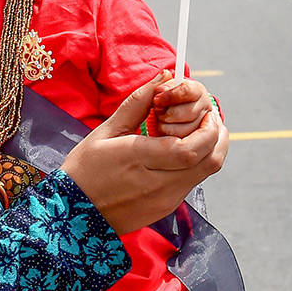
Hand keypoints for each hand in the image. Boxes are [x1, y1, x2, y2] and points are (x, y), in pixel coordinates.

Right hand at [61, 72, 227, 234]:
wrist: (73, 214)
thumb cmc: (85, 169)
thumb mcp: (106, 131)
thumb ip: (138, 102)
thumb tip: (164, 75)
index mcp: (139, 159)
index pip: (191, 148)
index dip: (207, 129)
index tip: (205, 113)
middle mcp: (158, 183)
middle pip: (209, 161)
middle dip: (217, 136)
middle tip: (209, 120)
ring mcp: (164, 199)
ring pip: (205, 173)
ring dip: (209, 150)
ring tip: (197, 132)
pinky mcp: (166, 208)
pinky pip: (191, 182)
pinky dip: (195, 164)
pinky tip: (180, 152)